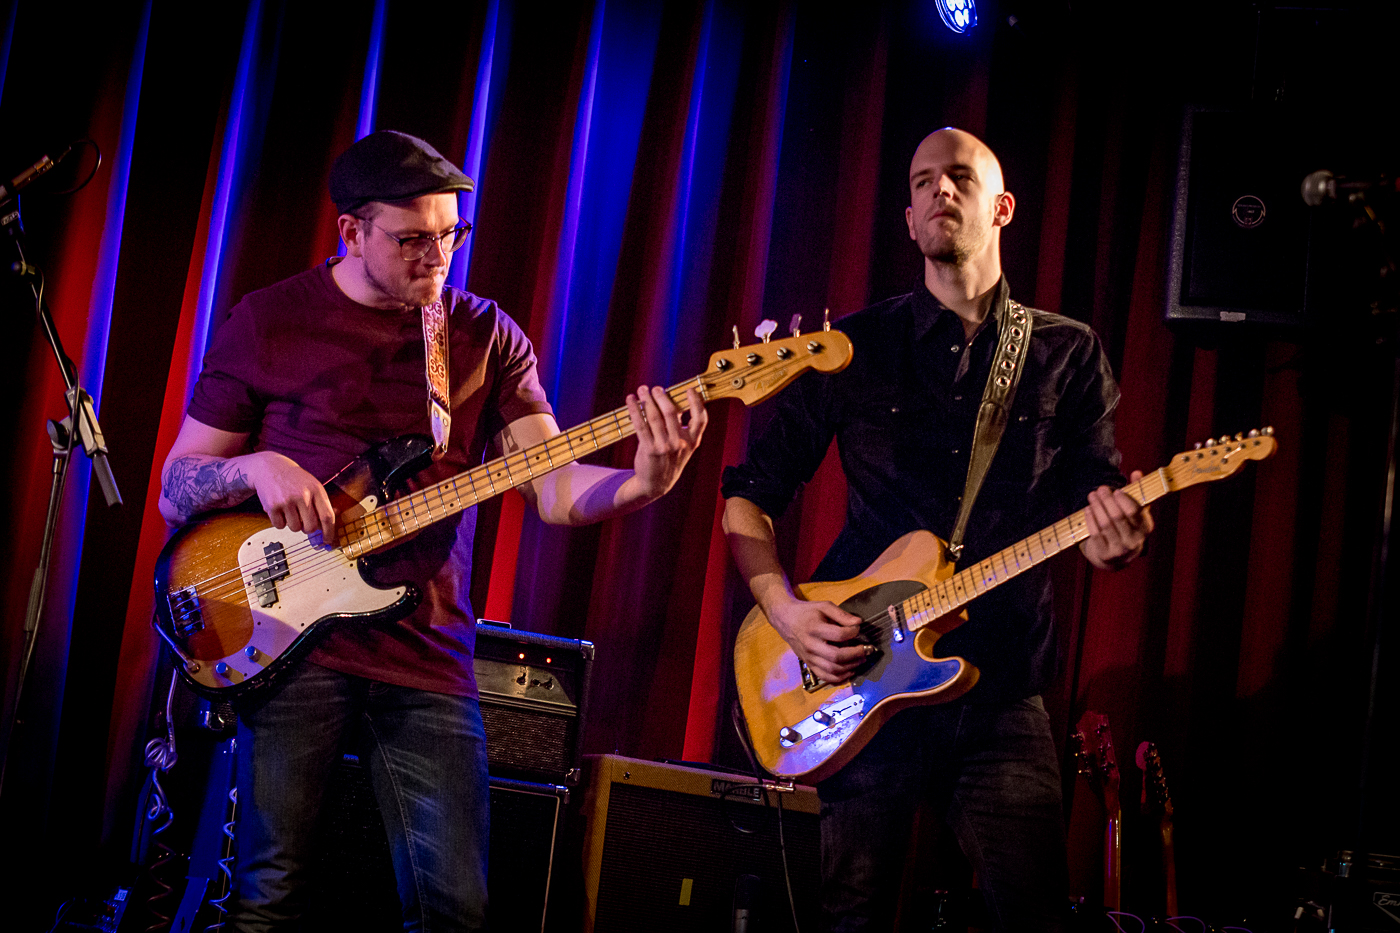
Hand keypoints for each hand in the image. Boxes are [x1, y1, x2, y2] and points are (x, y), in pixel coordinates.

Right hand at [246, 451, 336, 544]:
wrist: (269, 467)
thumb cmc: (294, 479)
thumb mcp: (312, 485)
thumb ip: (322, 503)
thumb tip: (332, 523)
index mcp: (316, 490)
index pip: (327, 516)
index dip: (329, 532)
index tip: (327, 540)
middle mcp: (302, 495)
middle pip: (311, 527)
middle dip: (308, 529)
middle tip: (304, 521)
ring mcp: (287, 501)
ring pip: (295, 528)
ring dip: (293, 524)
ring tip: (290, 510)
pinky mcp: (272, 506)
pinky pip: (280, 526)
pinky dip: (280, 522)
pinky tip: (280, 509)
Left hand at [625, 385, 707, 499]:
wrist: (656, 484)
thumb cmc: (669, 460)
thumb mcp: (682, 447)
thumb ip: (679, 426)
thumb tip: (672, 402)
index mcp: (692, 441)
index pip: (700, 420)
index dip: (696, 403)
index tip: (689, 390)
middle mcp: (679, 444)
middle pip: (671, 413)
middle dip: (662, 396)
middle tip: (655, 388)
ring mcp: (664, 447)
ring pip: (654, 417)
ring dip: (647, 400)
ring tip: (642, 390)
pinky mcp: (649, 449)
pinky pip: (640, 425)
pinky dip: (635, 410)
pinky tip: (631, 400)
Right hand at [766, 594, 866, 684]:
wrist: (785, 620)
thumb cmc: (807, 612)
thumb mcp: (823, 606)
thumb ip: (841, 614)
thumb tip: (858, 622)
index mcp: (814, 628)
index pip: (838, 635)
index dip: (853, 632)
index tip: (858, 629)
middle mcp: (811, 645)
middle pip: (836, 656)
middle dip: (856, 654)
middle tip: (867, 649)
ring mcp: (809, 658)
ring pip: (832, 670)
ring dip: (851, 667)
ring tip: (861, 659)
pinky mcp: (809, 665)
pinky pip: (826, 677)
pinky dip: (840, 678)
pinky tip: (850, 671)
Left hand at [1081, 470, 1153, 569]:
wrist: (1117, 556)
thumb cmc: (1127, 526)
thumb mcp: (1135, 511)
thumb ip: (1137, 491)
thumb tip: (1137, 472)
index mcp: (1145, 527)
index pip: (1135, 512)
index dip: (1125, 500)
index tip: (1116, 491)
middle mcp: (1134, 540)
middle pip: (1118, 516)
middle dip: (1107, 500)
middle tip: (1100, 489)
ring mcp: (1120, 549)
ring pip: (1105, 524)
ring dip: (1097, 507)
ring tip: (1092, 495)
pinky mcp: (1105, 554)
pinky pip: (1095, 533)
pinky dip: (1091, 519)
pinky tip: (1088, 509)